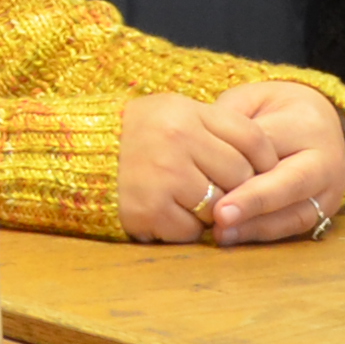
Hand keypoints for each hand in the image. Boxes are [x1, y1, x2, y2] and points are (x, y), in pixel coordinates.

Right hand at [118, 93, 256, 242]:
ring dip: (211, 212)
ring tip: (187, 200)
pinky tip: (167, 213)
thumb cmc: (136, 136)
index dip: (264, 160)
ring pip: (220, 207)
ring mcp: (161, 176)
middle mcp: (175, 139)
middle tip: (215, 189)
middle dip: (235, 189)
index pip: (252, 138)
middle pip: (240, 176)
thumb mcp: (174, 114)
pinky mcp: (148, 210)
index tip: (258, 172)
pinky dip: (184, 229)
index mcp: (184, 112)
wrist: (76, 155)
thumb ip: (217, 128)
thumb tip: (268, 164)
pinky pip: (191, 231)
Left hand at [200, 81, 344, 244]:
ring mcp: (327, 192)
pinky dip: (262, 235)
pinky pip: (293, 229)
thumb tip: (201, 149)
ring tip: (222, 233)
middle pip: (291, 184)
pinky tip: (233, 237)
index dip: (240, 163)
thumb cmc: (275, 110)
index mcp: (306, 124)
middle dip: (254, 202)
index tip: (209, 176)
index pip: (270, 144)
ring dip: (256, 227)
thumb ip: (229, 120)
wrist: (321, 123)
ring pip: (295, 214)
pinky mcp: (322, 214)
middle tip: (221, 215)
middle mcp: (324, 161)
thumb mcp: (252, 99)